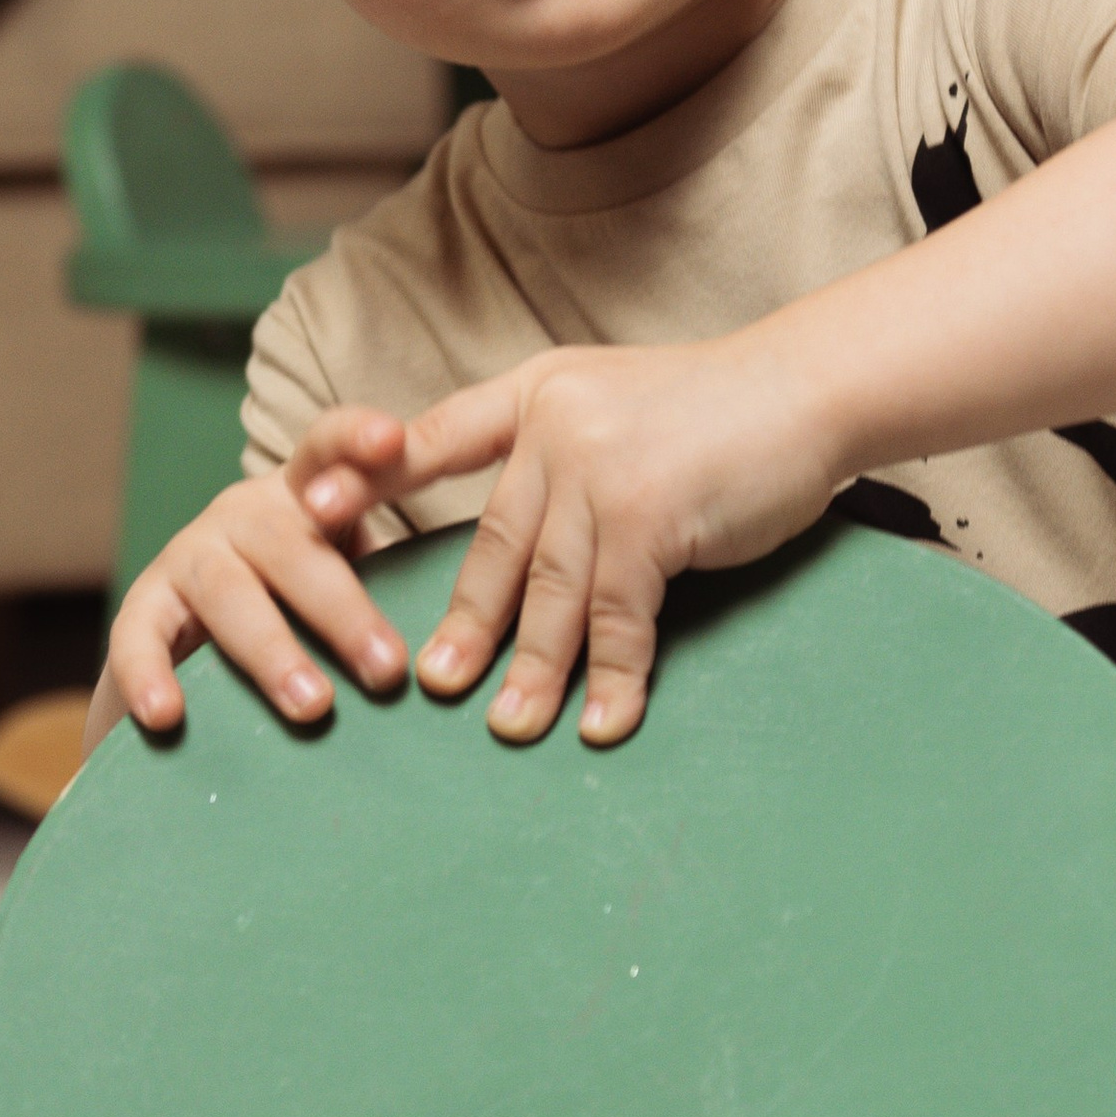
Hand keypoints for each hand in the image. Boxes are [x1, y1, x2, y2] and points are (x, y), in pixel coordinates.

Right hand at [87, 408, 415, 746]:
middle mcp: (244, 514)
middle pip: (290, 545)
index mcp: (304, 496)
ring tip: (313, 707)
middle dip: (342, 610)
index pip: (328, 447)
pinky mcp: (144, 605)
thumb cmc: (307, 610)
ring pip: (228, 595)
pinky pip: (138, 635)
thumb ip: (395, 584)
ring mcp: (189, 555)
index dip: (358, 440)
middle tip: (387, 670)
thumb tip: (472, 645)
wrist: (202, 643)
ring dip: (272, 651)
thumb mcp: (350, 578)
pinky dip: (149, 675)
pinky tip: (167, 715)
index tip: (393, 440)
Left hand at [394, 334, 841, 749]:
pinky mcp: (648, 517)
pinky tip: (599, 724)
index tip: (306, 509)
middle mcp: (556, 427)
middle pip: (495, 545)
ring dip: (531, 670)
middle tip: (433, 683)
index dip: (371, 473)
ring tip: (509, 727)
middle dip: (463, 622)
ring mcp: (599, 471)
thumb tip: (531, 540)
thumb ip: (566, 451)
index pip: (441, 434)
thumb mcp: (619, 402)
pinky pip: (617, 618)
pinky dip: (611, 679)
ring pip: (548, 592)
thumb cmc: (722, 409)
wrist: (809, 389)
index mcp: (540, 393)